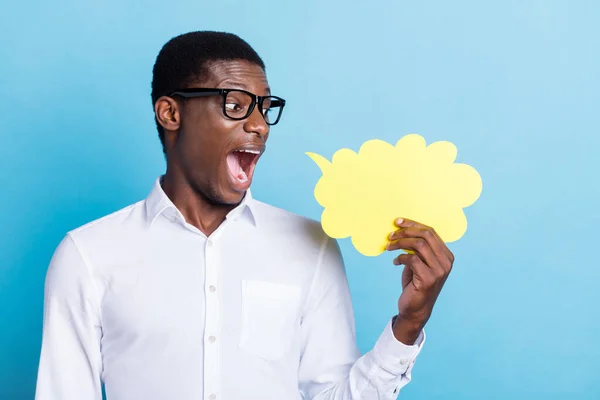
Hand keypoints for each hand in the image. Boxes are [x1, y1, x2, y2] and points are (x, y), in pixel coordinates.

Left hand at [386, 218, 453, 344]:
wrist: (416, 310)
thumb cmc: (416, 284)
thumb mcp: (419, 263)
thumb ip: (417, 248)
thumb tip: (402, 229)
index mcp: (446, 255)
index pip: (431, 231)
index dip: (413, 224)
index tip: (397, 222)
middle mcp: (446, 262)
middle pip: (426, 235)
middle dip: (406, 231)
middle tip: (391, 234)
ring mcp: (439, 271)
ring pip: (418, 245)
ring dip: (400, 243)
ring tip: (389, 246)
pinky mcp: (429, 279)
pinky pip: (412, 260)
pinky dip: (400, 258)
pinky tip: (395, 262)